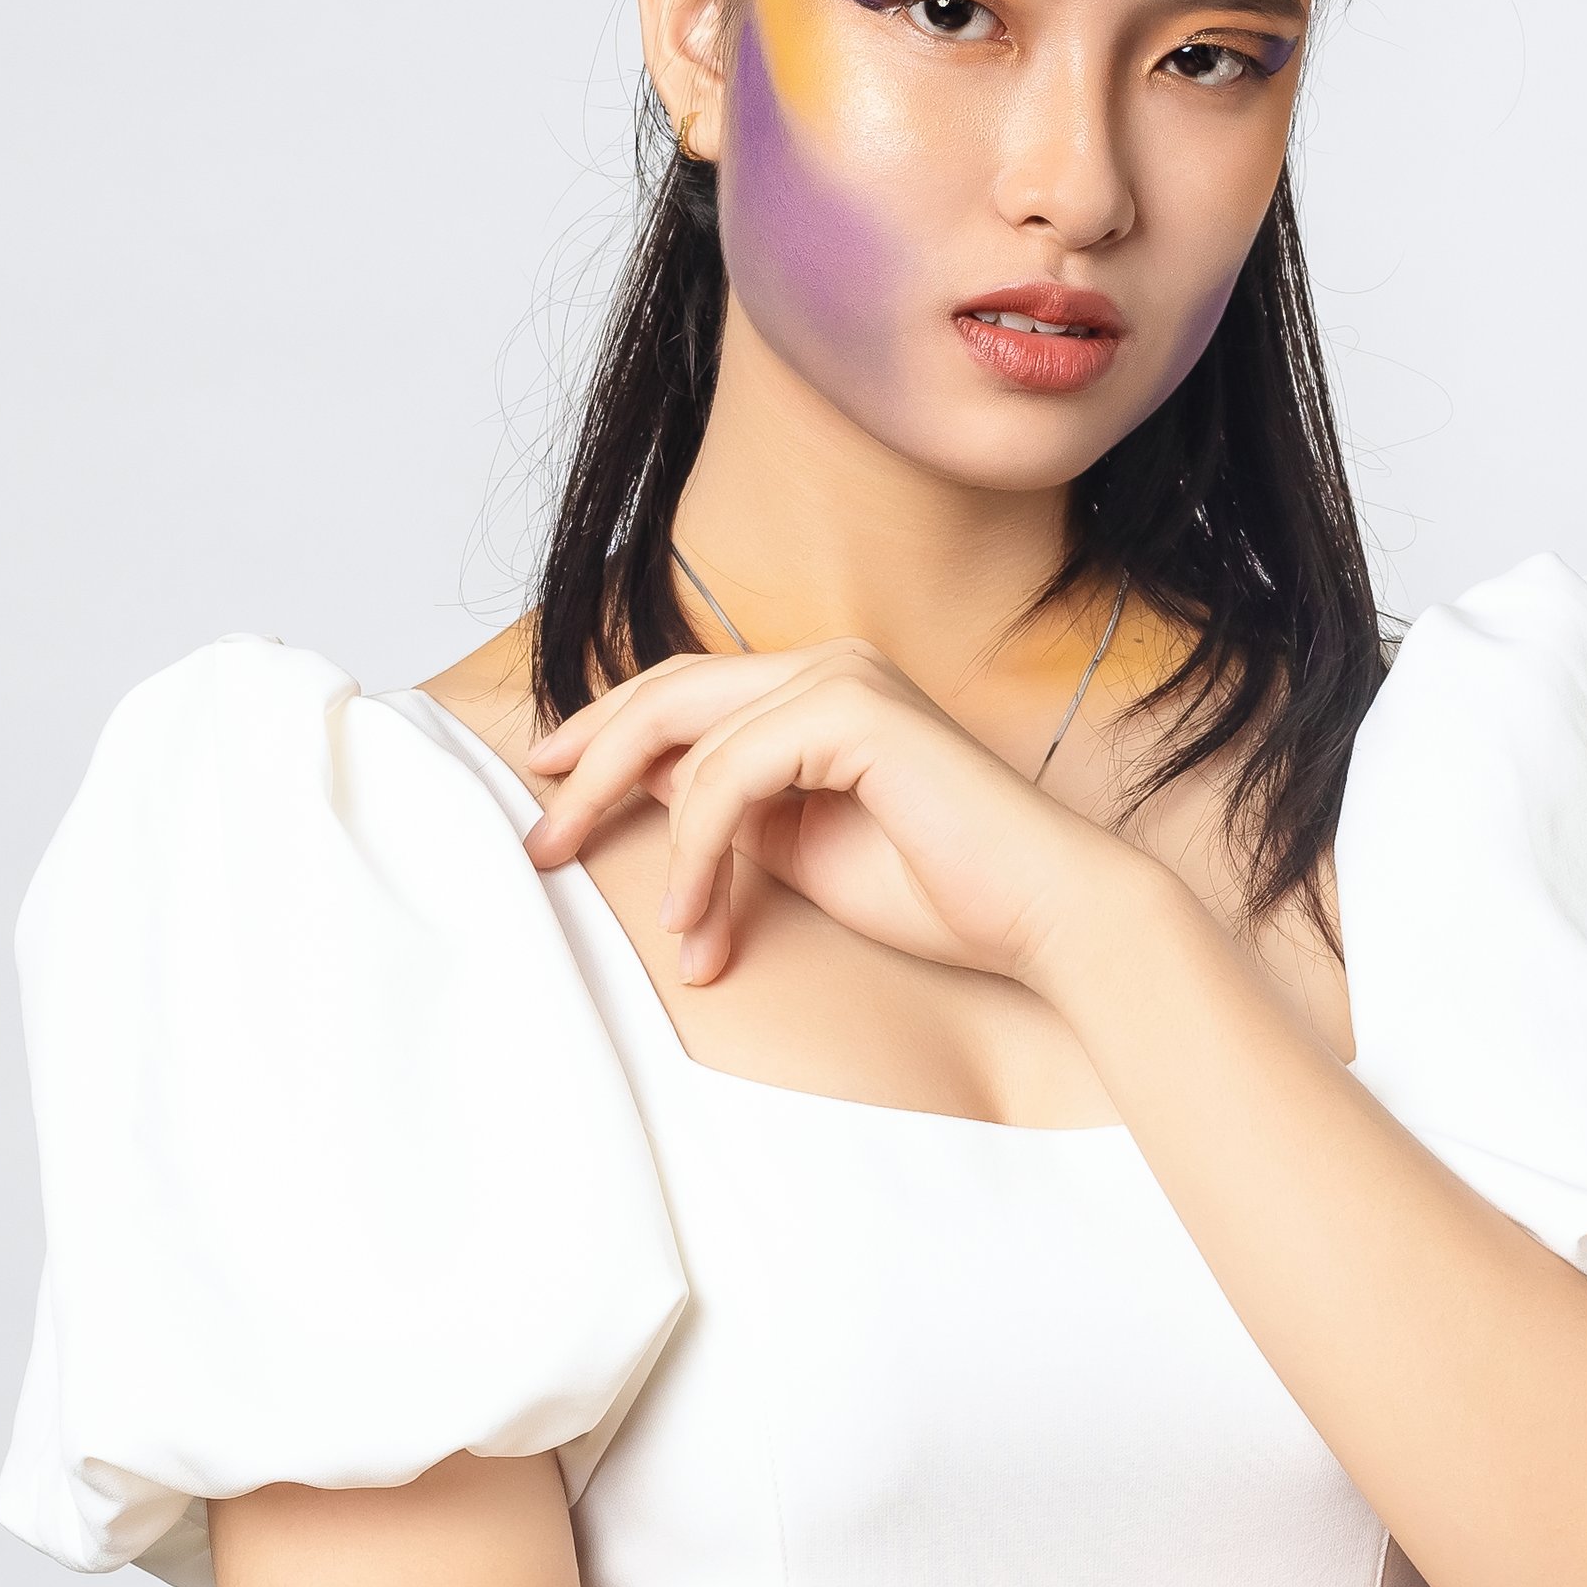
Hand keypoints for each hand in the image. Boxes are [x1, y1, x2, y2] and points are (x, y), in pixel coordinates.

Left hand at [520, 639, 1135, 986]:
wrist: (1045, 914)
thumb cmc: (941, 891)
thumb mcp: (799, 849)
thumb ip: (731, 813)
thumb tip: (645, 800)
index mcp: (821, 686)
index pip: (683, 692)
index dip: (603, 734)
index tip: (548, 790)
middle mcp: (828, 663)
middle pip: (665, 695)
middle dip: (590, 767)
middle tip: (541, 842)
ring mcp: (842, 677)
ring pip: (686, 734)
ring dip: (649, 833)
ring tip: (663, 923)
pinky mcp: (852, 712)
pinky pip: (728, 774)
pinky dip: (697, 849)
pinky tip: (698, 918)